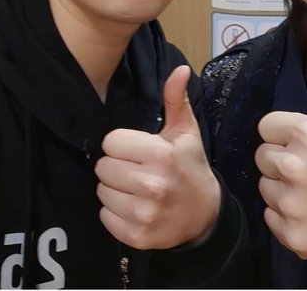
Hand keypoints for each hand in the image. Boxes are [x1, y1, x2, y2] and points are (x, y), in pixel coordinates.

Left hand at [95, 65, 219, 249]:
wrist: (205, 214)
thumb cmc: (190, 166)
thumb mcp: (185, 131)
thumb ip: (175, 98)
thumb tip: (180, 69)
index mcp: (160, 154)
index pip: (110, 142)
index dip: (121, 144)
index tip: (137, 150)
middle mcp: (151, 185)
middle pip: (103, 167)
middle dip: (116, 166)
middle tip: (136, 169)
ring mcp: (144, 213)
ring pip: (101, 192)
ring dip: (114, 189)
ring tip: (135, 188)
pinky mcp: (137, 237)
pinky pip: (105, 217)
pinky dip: (115, 213)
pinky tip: (134, 207)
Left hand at [256, 34, 306, 262]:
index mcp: (304, 132)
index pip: (266, 126)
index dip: (284, 133)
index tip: (305, 142)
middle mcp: (292, 166)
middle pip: (262, 157)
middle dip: (280, 159)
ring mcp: (292, 203)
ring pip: (264, 187)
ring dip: (281, 188)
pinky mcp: (292, 234)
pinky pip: (271, 219)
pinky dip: (286, 218)